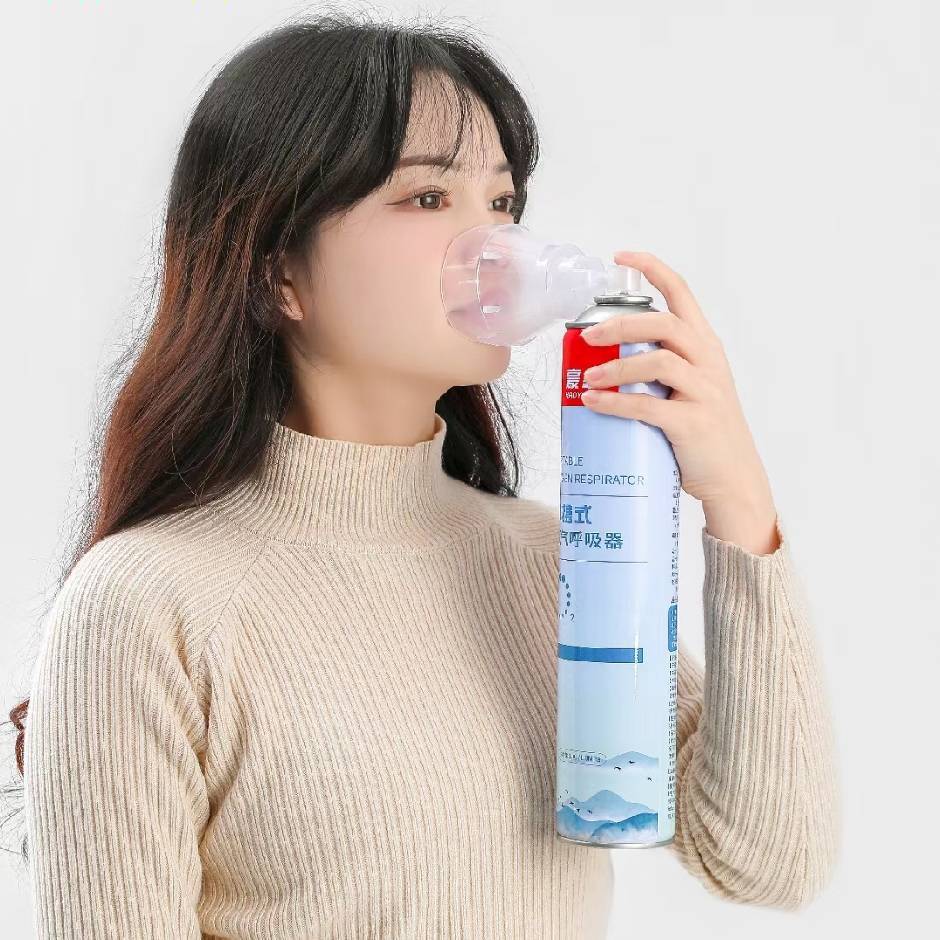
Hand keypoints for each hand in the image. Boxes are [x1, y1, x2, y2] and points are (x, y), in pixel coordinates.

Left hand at [579, 251, 773, 512]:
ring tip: (587, 378)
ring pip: (658, 362)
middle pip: (664, 324)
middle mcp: (709, 363)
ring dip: (615, 367)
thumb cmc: (704, 435)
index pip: (682, 295)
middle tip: (588, 334)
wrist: (734, 480)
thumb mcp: (690, 390)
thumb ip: (658, 371)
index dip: (653, 269)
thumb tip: (602, 364)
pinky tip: (593, 402)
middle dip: (621, 325)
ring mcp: (704, 393)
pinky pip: (648, 407)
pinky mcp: (692, 424)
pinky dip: (615, 403)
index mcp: (706, 348)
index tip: (622, 258)